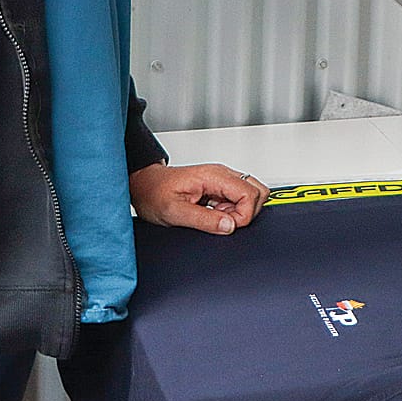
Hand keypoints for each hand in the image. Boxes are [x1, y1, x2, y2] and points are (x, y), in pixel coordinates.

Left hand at [128, 161, 270, 234]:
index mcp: (213, 176)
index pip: (249, 193)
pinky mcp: (218, 188)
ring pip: (251, 194)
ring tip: (218, 217)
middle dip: (247, 212)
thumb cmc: (154, 193)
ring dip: (240, 211)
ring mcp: (221, 180)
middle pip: (257, 190)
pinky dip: (232, 211)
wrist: (144, 186)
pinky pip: (238, 199)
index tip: (227, 225)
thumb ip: (204, 219)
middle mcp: (221, 174)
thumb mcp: (174, 212)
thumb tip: (230, 226)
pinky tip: (215, 215)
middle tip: (224, 221)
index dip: (244, 215)